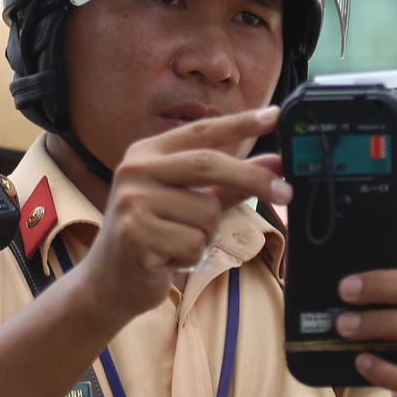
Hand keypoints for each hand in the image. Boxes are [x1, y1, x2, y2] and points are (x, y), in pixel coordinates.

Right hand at [80, 107, 290, 321]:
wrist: (109, 281)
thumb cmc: (154, 238)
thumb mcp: (192, 204)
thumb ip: (231, 183)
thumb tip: (275, 163)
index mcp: (149, 153)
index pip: (202, 131)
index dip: (240, 123)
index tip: (275, 115)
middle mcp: (136, 169)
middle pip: (208, 164)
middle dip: (252, 179)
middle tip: (287, 193)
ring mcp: (132, 199)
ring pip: (206, 213)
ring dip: (205, 237)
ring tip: (178, 243)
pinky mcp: (135, 232)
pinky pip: (193, 243)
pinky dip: (190, 257)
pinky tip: (166, 259)